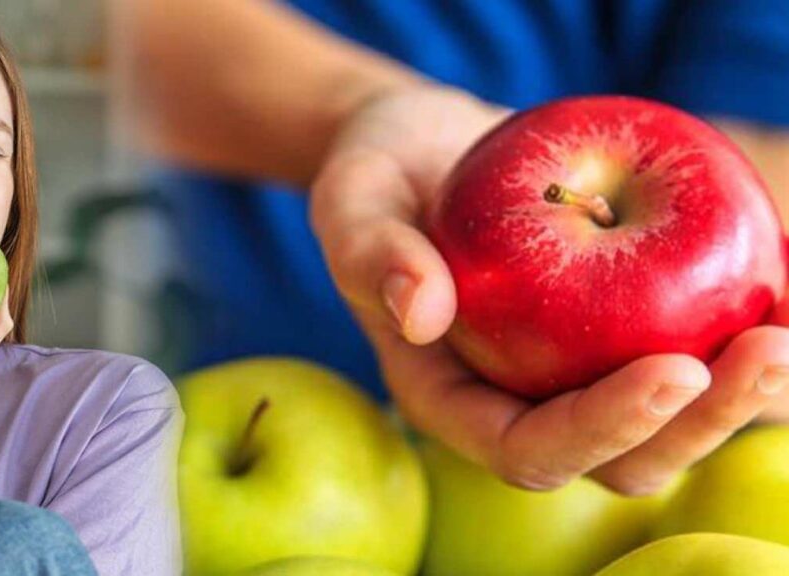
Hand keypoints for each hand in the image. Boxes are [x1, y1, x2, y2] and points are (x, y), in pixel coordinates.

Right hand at [310, 86, 788, 493]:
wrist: (420, 151)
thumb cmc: (377, 175)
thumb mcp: (352, 198)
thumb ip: (369, 251)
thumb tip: (420, 310)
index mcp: (447, 396)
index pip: (527, 448)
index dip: (603, 429)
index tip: (676, 370)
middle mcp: (513, 403)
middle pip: (616, 462)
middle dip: (696, 427)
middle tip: (768, 353)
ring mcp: (566, 376)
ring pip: (664, 429)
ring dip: (737, 401)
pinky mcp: (607, 337)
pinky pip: (684, 362)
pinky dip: (738, 345)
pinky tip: (781, 297)